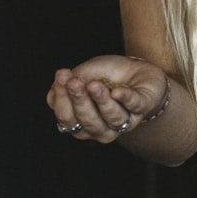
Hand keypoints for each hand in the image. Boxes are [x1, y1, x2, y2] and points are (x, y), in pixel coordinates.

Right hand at [46, 54, 168, 142]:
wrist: (135, 68)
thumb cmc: (104, 75)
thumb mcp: (83, 75)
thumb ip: (68, 85)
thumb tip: (53, 93)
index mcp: (83, 123)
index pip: (67, 120)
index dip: (62, 100)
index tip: (62, 77)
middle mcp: (103, 129)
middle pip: (88, 122)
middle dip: (79, 102)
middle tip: (74, 82)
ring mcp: (124, 121)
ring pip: (112, 117)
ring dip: (101, 101)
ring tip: (94, 84)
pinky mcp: (143, 107)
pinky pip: (135, 106)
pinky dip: (125, 98)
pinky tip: (117, 91)